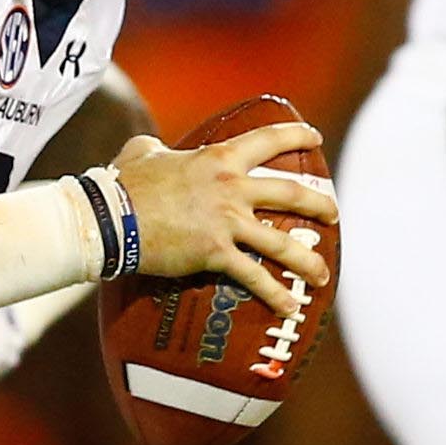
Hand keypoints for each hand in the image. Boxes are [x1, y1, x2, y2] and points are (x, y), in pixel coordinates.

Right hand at [112, 124, 335, 318]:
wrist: (112, 217)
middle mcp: (232, 187)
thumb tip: (152, 148)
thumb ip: (155, 148)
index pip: (268, 140)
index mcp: (218, 157)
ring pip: (282, 242)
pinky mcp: (216, 253)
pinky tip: (290, 307)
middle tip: (333, 214)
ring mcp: (228, 221)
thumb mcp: (142, 153)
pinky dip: (276, 294)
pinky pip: (255, 277)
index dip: (297, 137)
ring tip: (322, 273)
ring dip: (307, 259)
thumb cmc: (123, 184)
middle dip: (320, 204)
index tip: (316, 140)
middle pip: (291, 193)